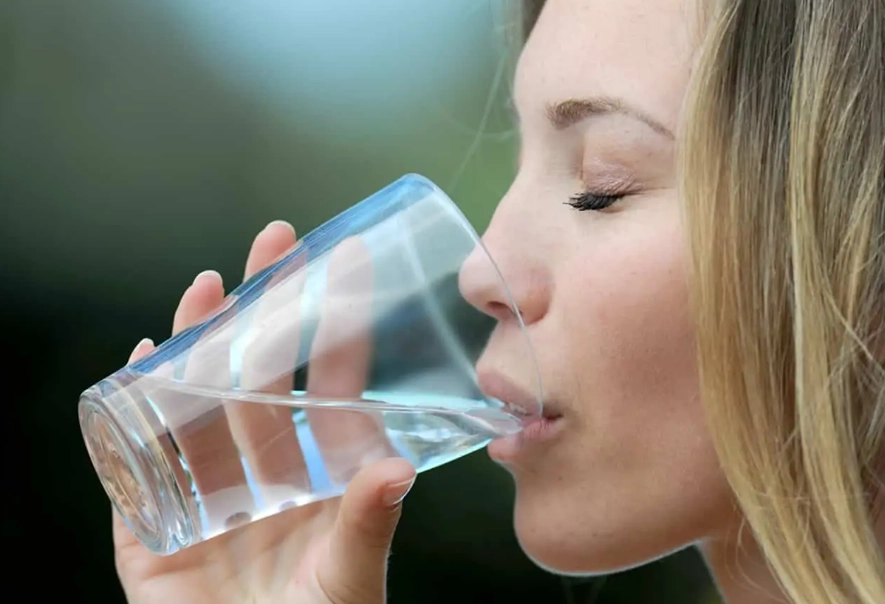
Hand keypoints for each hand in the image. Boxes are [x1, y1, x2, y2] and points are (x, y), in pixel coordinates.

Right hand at [113, 221, 414, 603]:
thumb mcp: (348, 579)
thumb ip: (369, 524)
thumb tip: (398, 469)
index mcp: (318, 476)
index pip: (329, 384)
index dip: (337, 324)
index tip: (349, 262)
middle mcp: (265, 471)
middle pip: (260, 374)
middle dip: (266, 307)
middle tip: (278, 243)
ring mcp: (208, 491)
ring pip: (201, 399)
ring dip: (200, 342)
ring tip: (208, 287)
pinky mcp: (155, 522)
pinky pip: (141, 457)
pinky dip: (135, 410)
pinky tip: (142, 364)